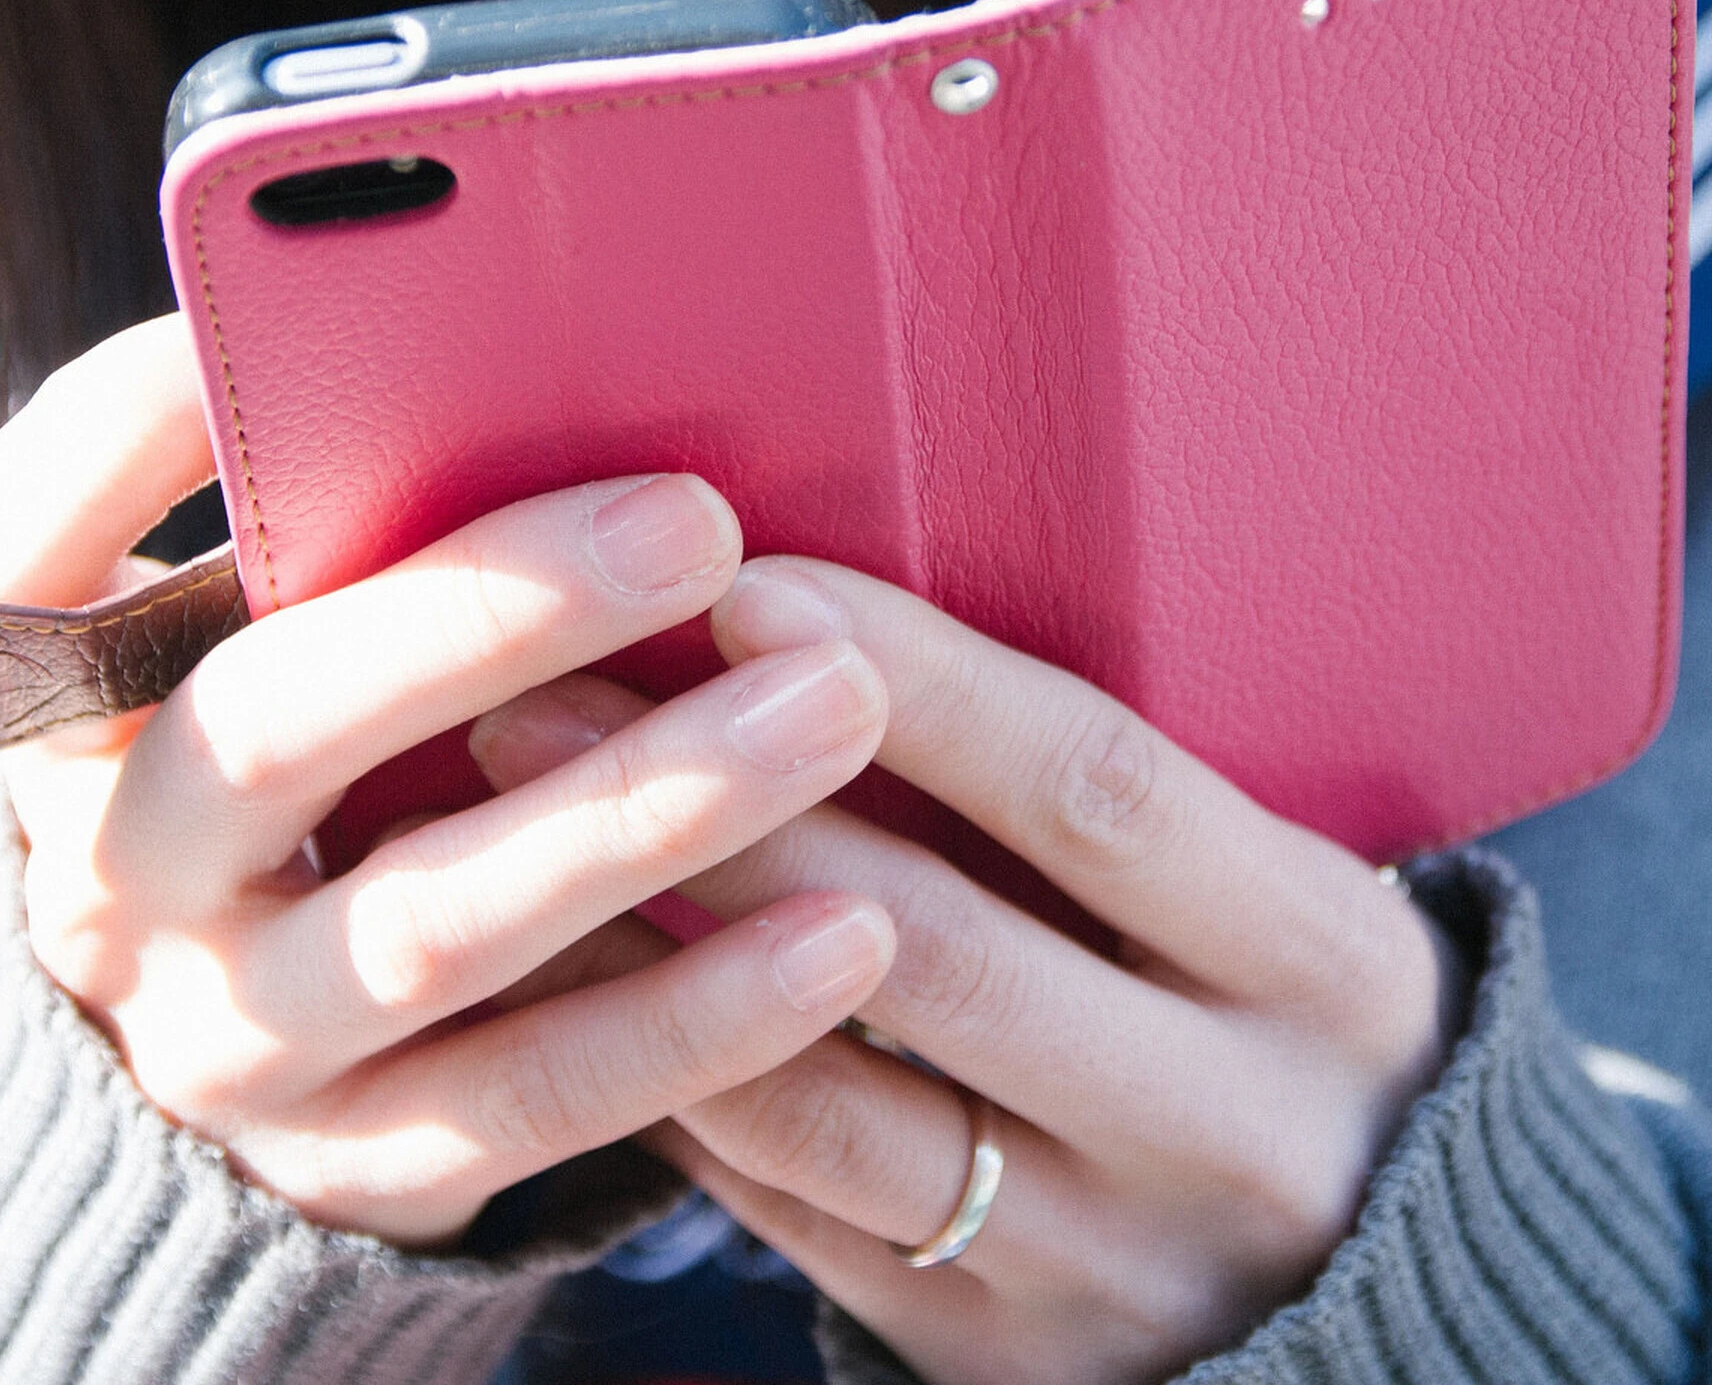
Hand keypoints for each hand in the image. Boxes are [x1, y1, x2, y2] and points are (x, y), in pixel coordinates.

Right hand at [0, 318, 898, 1244]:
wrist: (255, 1012)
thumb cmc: (315, 742)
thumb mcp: (276, 632)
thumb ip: (347, 512)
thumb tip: (500, 328)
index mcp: (73, 700)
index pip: (21, 547)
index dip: (138, 428)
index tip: (288, 344)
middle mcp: (116, 869)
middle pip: (277, 725)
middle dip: (496, 614)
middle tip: (698, 523)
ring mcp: (228, 1032)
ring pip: (434, 926)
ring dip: (647, 811)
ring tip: (833, 706)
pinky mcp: (354, 1155)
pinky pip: (531, 1097)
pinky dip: (696, 1014)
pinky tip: (846, 932)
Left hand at [470, 557, 1462, 1384]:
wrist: (1381, 1269)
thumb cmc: (1272, 1009)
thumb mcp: (1262, 890)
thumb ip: (1095, 795)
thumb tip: (838, 634)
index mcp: (1329, 965)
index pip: (1099, 792)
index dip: (924, 683)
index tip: (749, 583)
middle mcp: (1238, 1130)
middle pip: (944, 949)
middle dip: (726, 814)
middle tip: (544, 702)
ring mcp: (1115, 1270)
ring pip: (834, 1103)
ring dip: (652, 960)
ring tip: (509, 841)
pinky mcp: (1006, 1359)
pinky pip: (798, 1212)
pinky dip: (675, 1086)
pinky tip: (574, 988)